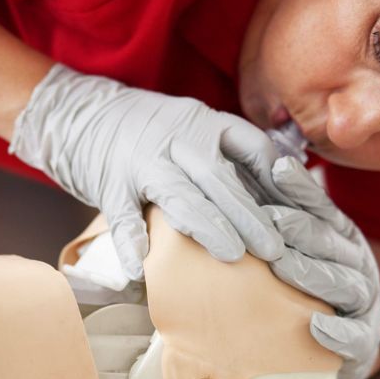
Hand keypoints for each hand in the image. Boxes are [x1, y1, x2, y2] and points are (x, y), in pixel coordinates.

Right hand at [10, 64, 283, 278]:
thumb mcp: (190, 129)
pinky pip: (120, 214)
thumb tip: (284, 194)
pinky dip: (130, 240)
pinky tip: (140, 266)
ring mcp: (141, 159)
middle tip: (276, 249)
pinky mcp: (108, 181)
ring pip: (178, 194)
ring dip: (206, 226)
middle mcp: (175, 137)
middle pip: (219, 177)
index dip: (279, 182)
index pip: (251, 148)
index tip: (303, 213)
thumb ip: (228, 157)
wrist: (76, 112)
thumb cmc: (145, 131)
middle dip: (250, 214)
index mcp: (202, 122)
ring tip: (233, 256)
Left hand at [264, 157, 379, 378]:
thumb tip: (233, 175)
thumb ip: (271, 214)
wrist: (330, 347)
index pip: (320, 208)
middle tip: (270, 217)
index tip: (276, 169)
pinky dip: (338, 332)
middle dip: (301, 228)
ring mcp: (362, 301)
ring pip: (344, 284)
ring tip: (282, 266)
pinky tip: (315, 326)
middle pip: (329, 242)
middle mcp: (354, 263)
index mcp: (338, 235)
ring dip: (312, 274)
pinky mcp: (362, 339)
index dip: (300, 189)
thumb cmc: (297, 286)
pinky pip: (355, 337)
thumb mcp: (288, 245)